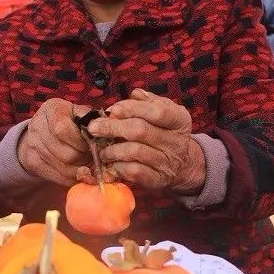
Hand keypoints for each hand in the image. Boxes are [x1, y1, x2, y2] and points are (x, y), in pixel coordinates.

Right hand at [16, 98, 91, 185]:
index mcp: (53, 109)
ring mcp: (33, 145)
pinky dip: (73, 177)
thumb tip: (102, 134)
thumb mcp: (78, 112)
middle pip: (66, 153)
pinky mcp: (33, 162)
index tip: (90, 143)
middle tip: (90, 155)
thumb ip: (91, 120)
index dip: (80, 142)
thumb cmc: (67, 120)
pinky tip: (77, 170)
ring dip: (80, 168)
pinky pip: (59, 177)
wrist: (40, 131)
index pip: (63, 130)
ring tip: (84, 161)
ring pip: (64, 167)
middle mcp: (38, 126)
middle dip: (84, 157)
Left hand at [86, 89, 204, 193]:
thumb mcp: (161, 112)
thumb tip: (135, 94)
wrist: (179, 164)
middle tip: (94, 127)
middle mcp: (176, 141)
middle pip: (140, 130)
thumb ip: (147, 102)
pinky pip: (134, 171)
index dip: (132, 108)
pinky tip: (112, 163)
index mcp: (179, 120)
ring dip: (112, 149)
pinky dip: (118, 166)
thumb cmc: (162, 132)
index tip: (113, 109)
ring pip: (134, 151)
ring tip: (101, 149)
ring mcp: (168, 162)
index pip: (158, 111)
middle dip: (113, 127)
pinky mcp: (158, 179)